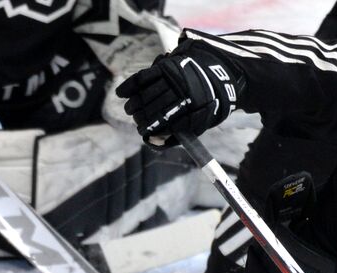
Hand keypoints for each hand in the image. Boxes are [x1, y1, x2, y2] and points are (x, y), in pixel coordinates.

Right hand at [114, 39, 244, 145]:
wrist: (215, 75)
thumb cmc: (204, 105)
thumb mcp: (198, 123)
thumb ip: (177, 135)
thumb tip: (153, 141)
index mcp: (192, 109)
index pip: (165, 121)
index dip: (151, 127)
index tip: (143, 132)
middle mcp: (182, 93)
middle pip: (154, 107)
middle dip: (141, 116)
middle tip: (136, 121)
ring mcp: (173, 79)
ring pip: (147, 94)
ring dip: (135, 104)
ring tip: (130, 110)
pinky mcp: (165, 67)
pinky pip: (143, 77)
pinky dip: (130, 85)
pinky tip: (121, 93)